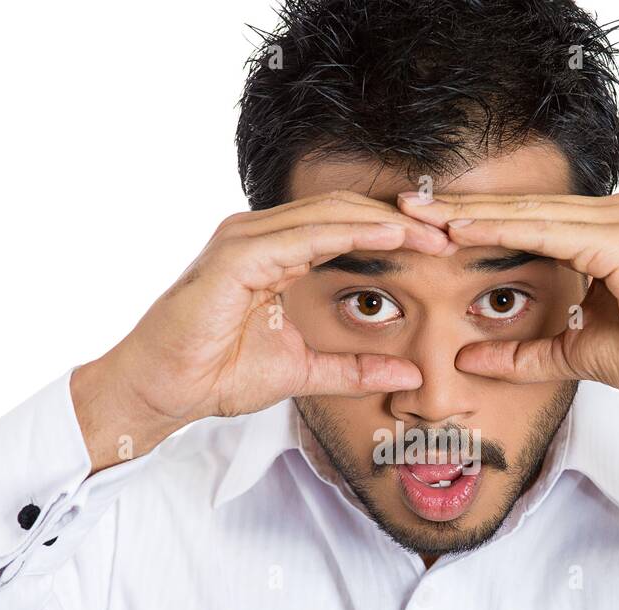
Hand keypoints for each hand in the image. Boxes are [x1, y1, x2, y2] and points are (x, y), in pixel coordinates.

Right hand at [72, 191, 453, 472]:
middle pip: (345, 211)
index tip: (444, 248)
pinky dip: (351, 232)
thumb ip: (352, 370)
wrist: (164, 390)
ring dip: (387, 221)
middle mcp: (260, 235)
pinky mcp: (238, 254)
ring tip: (435, 231)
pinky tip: (391, 236)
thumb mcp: (303, 372)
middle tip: (454, 230)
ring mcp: (246, 238)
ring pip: (330, 214)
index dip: (397, 234)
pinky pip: (305, 235)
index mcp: (275, 253)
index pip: (346, 229)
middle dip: (402, 219)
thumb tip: (406, 376)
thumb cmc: (217, 374)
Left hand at [396, 190, 618, 436]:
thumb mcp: (571, 353)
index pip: (525, 222)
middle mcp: (613, 215)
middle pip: (522, 209)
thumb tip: (467, 358)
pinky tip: (464, 230)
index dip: (472, 223)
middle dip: (459, 208)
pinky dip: (506, 230)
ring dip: (473, 214)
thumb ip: (521, 354)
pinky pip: (551, 230)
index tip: (422, 227)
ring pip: (530, 213)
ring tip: (421, 214)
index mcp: (602, 232)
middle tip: (403, 205)